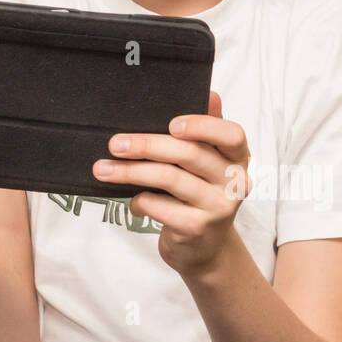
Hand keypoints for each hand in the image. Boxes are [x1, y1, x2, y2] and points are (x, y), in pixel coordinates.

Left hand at [91, 91, 249, 276]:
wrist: (204, 248)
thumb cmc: (199, 194)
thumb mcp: (207, 163)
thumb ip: (206, 130)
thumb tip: (211, 93)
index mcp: (238, 158)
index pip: (232, 135)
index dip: (203, 126)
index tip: (171, 124)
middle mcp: (234, 182)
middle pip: (189, 154)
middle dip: (146, 145)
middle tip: (114, 143)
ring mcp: (218, 207)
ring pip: (169, 179)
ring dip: (130, 172)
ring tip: (103, 169)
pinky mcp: (197, 228)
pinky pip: (160, 207)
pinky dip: (140, 200)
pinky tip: (131, 200)